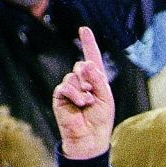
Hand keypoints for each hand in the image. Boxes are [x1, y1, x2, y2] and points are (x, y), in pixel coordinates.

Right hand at [52, 26, 114, 159]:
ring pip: (73, 76)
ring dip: (83, 90)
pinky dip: (75, 94)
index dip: (88, 43)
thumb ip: (97, 79)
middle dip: (89, 77)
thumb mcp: (105, 97)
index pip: (91, 58)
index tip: (84, 29)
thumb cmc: (100, 119)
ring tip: (87, 103)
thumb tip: (85, 63)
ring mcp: (69, 88)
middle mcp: (81, 82)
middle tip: (92, 92)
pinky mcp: (60, 96)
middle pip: (81, 65)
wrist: (89, 137)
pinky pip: (65, 86)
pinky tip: (80, 104)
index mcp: (95, 81)